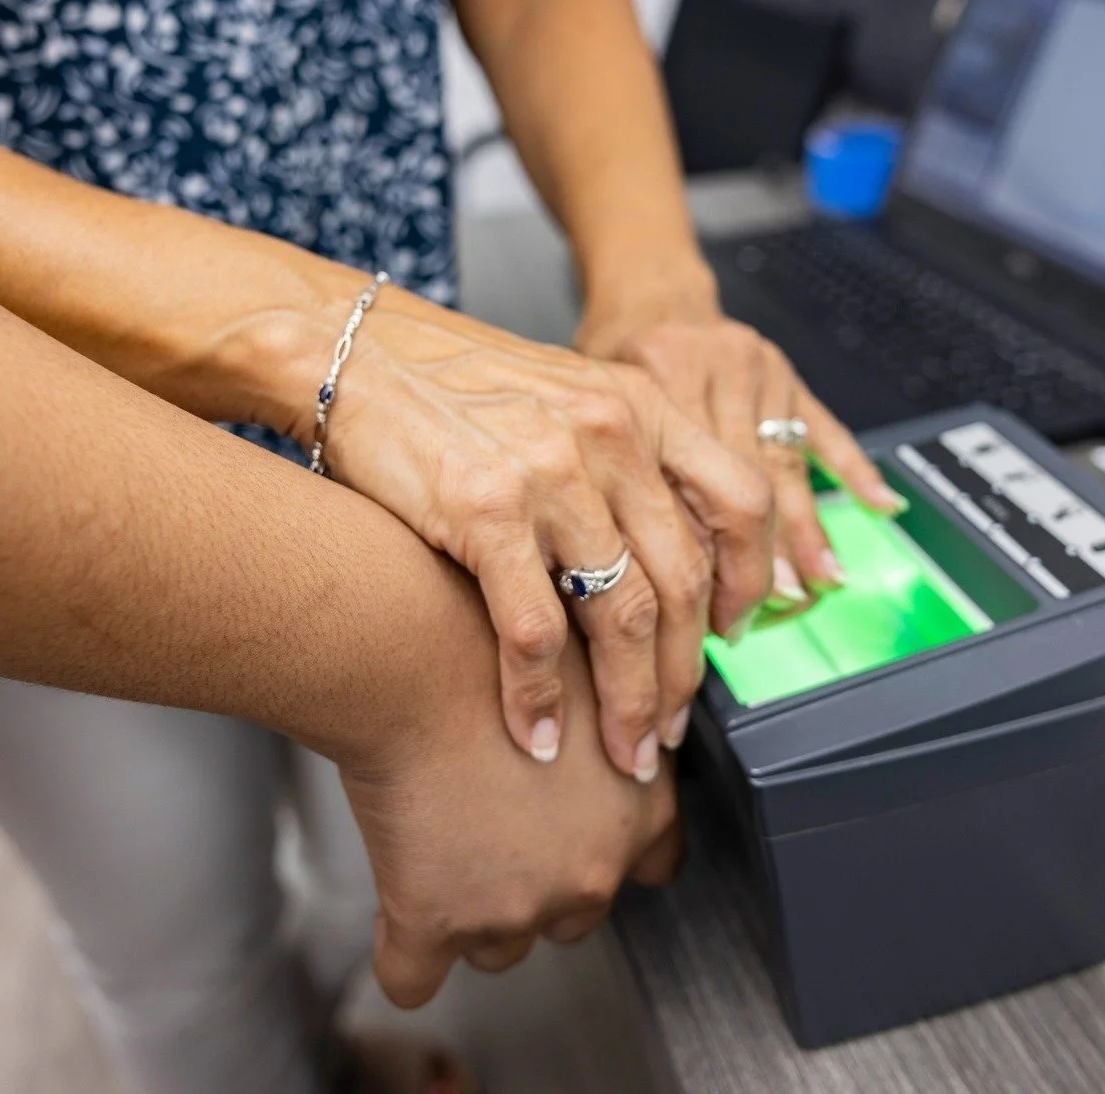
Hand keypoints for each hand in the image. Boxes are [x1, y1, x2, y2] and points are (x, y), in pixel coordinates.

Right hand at [282, 282, 772, 779]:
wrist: (354, 354)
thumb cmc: (453, 384)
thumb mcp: (567, 396)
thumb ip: (624, 463)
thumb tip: (663, 554)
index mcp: (639, 405)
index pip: (740, 502)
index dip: (750, 582)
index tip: (736, 637)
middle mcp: (608, 434)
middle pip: (682, 579)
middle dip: (684, 673)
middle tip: (672, 726)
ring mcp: (549, 471)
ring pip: (620, 616)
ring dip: (627, 701)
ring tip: (623, 751)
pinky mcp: (484, 509)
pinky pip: (534, 629)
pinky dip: (539, 696)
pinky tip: (537, 733)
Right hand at [335, 576, 680, 1008]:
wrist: (419, 654)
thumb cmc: (501, 645)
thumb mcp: (596, 680)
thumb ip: (613, 734)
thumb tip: (604, 748)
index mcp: (643, 808)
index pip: (655, 865)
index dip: (609, 844)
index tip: (575, 826)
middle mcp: (592, 870)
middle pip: (570, 912)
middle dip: (535, 876)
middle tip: (493, 817)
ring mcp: (515, 907)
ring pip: (498, 944)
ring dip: (475, 909)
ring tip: (442, 840)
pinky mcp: (435, 921)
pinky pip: (414, 978)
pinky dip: (405, 955)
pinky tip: (395, 919)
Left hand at [577, 297, 902, 611]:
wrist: (646, 289)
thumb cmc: (611, 354)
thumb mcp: (592, 406)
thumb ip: (615, 472)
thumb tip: (645, 572)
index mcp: (652, 380)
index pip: (683, 485)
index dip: (697, 557)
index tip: (705, 611)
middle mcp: (710, 370)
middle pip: (741, 482)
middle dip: (757, 557)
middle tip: (765, 611)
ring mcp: (756, 371)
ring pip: (783, 465)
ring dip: (806, 531)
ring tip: (821, 583)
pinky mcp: (786, 372)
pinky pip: (824, 426)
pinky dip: (854, 469)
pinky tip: (880, 505)